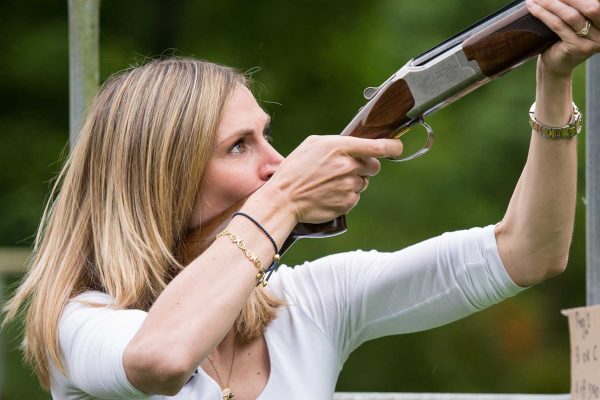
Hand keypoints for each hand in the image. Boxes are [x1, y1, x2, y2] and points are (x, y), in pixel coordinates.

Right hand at [259, 135, 402, 223]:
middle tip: (344, 170)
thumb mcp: (312, 145)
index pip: (377, 146)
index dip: (392, 146)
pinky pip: (355, 197)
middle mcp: (348, 166)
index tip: (397, 147)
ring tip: (329, 183)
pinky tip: (328, 194)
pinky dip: (345, 196)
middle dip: (364, 167)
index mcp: (340, 147)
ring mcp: (349, 186)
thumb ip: (338, 142)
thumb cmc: (294, 170)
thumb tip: (356, 145)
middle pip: (374, 166)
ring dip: (352, 182)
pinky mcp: (347, 203)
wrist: (284, 199)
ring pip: (363, 183)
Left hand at [527, 0, 599, 76]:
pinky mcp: (576, 48)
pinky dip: (544, 14)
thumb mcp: (576, 20)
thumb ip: (577, 7)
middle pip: (590, 6)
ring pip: (572, 16)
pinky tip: (533, 7)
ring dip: (551, 3)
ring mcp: (592, 41)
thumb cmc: (564, 39)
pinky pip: (558, 26)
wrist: (556, 66)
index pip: (596, 3)